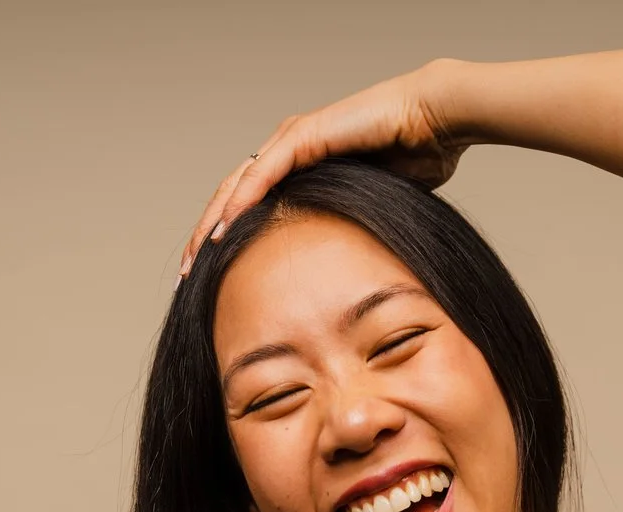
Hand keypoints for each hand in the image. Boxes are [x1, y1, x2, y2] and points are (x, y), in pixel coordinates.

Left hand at [178, 58, 468, 278]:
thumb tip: (342, 274)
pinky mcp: (302, 135)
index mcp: (299, 166)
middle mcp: (287, 149)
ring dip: (213, 222)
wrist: (435, 122)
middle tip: (188, 274)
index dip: (226, 238)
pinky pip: (263, 173)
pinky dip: (242, 201)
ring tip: (197, 257)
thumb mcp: (368, 208)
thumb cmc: (415, 159)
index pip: (248, 205)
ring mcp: (292, 139)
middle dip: (206, 236)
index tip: (210, 277)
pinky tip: (225, 228)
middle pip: (232, 196)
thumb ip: (346, 230)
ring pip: (237, 185)